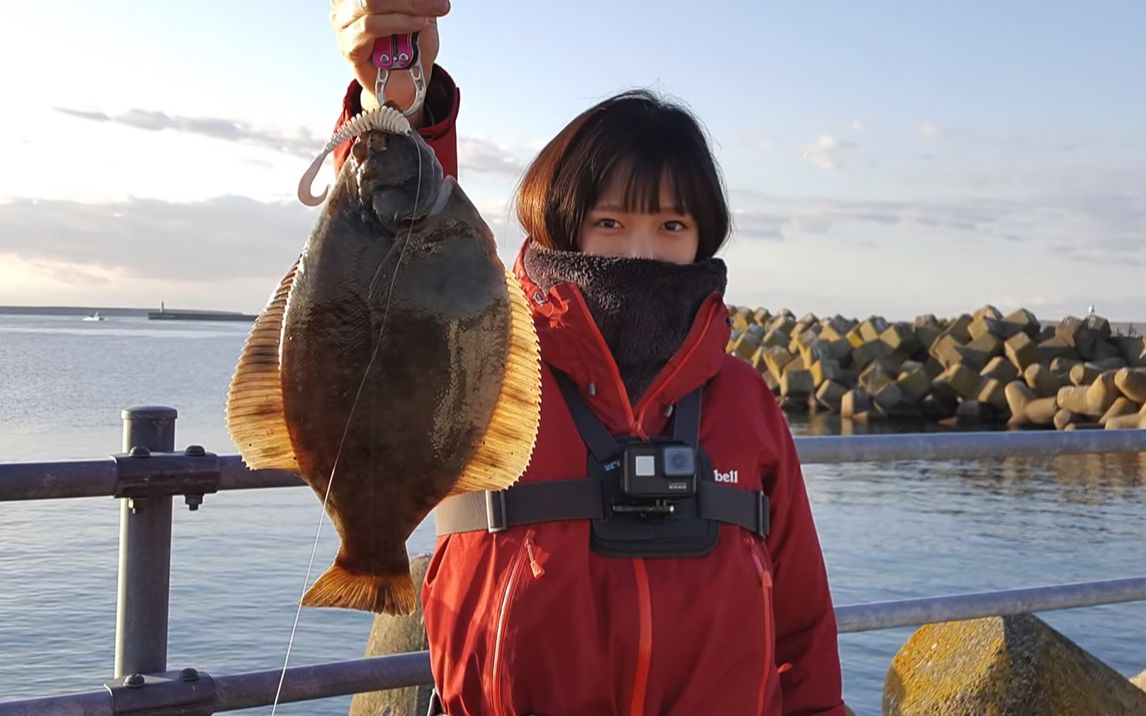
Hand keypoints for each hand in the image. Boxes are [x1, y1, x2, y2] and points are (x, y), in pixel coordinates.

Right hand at [330, 0, 449, 122]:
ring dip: (408, 6)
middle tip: (439, 4)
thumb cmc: (409, 48)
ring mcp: (343, 24)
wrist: (405, 84)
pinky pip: (371, 27)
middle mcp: (345, 4)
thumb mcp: (420, 14)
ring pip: (371, 3)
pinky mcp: (348, 46)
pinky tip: (417, 24)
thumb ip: (416, 1)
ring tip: (430, 13)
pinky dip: (398, 23)